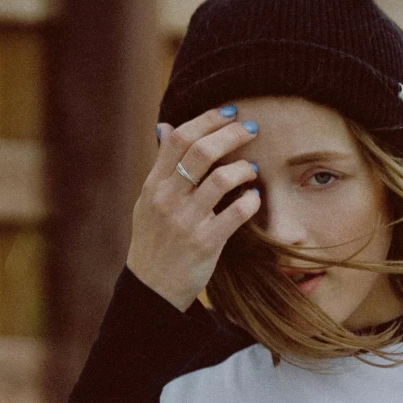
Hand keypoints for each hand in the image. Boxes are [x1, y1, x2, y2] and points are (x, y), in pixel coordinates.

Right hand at [128, 105, 260, 310]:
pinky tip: (254, 198)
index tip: (229, 113)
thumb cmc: (154, 241)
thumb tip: (165, 127)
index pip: (179, 138)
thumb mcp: (147, 201)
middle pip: (202, 151)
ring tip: (252, 168)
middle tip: (251, 129)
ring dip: (244, 168)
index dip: (207, 119)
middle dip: (232, 134)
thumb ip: (160, 166)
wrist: (152, 289)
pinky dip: (250, 201)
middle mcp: (167, 199)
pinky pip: (236, 213)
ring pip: (221, 179)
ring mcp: (186, 221)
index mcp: (153, 185)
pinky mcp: (205, 243)